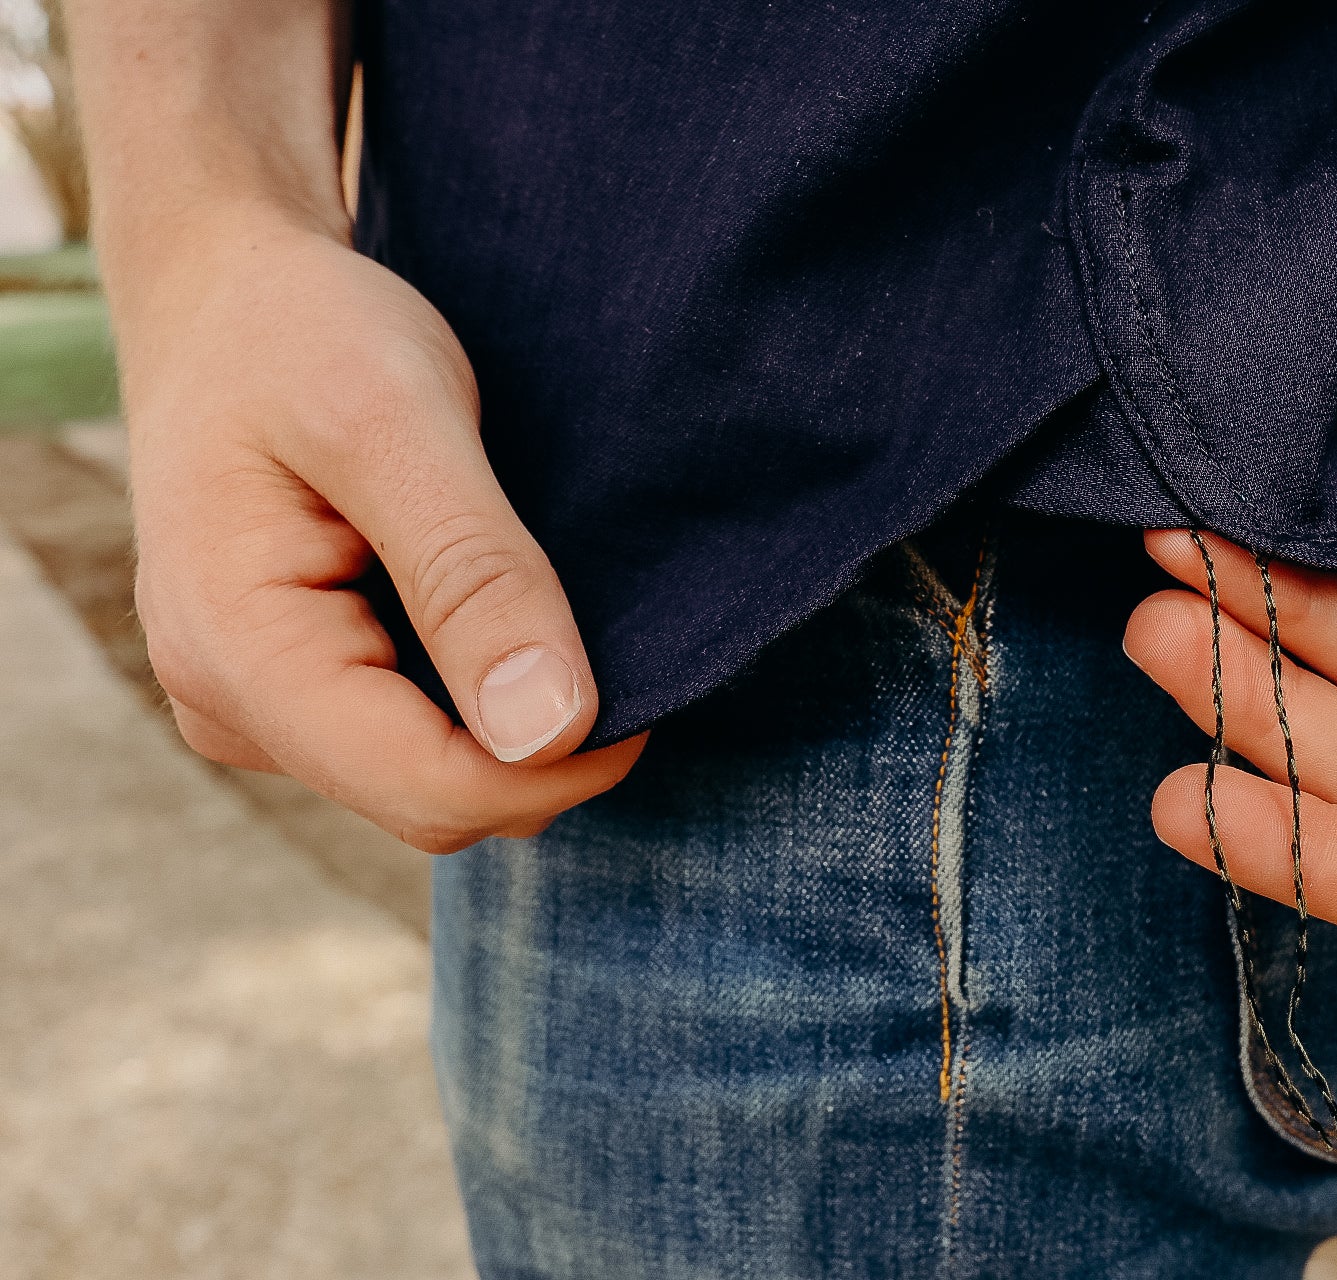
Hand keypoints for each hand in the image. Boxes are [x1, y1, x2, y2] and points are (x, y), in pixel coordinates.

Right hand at [124, 216, 644, 851]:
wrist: (227, 290)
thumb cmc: (303, 331)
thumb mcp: (395, 420)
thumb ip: (471, 574)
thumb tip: (550, 731)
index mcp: (236, 651)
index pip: (431, 792)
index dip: (561, 765)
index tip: (654, 682)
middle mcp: (230, 705)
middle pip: (436, 803)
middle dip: (546, 747)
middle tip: (617, 628)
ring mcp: (256, 707)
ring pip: (433, 781)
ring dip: (517, 721)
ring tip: (544, 600)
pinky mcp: (292, 691)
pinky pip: (414, 738)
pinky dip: (482, 692)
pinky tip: (500, 610)